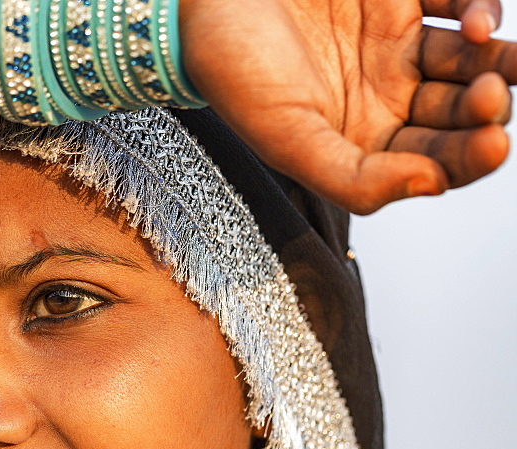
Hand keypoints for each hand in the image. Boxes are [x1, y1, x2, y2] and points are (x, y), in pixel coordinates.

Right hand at [182, 0, 515, 212]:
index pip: (434, 164)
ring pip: (473, 60)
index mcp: (361, 145)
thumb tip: (430, 186)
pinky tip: (475, 20)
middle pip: (462, 115)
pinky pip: (458, 0)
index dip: (471, 159)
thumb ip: (351, 177)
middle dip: (485, 110)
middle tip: (486, 97)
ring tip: (486, 48)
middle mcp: (387, 100)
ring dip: (496, 61)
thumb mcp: (284, 139)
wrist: (204, 1)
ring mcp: (398, 46)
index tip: (493, 144)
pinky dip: (479, 7)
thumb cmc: (232, 70)